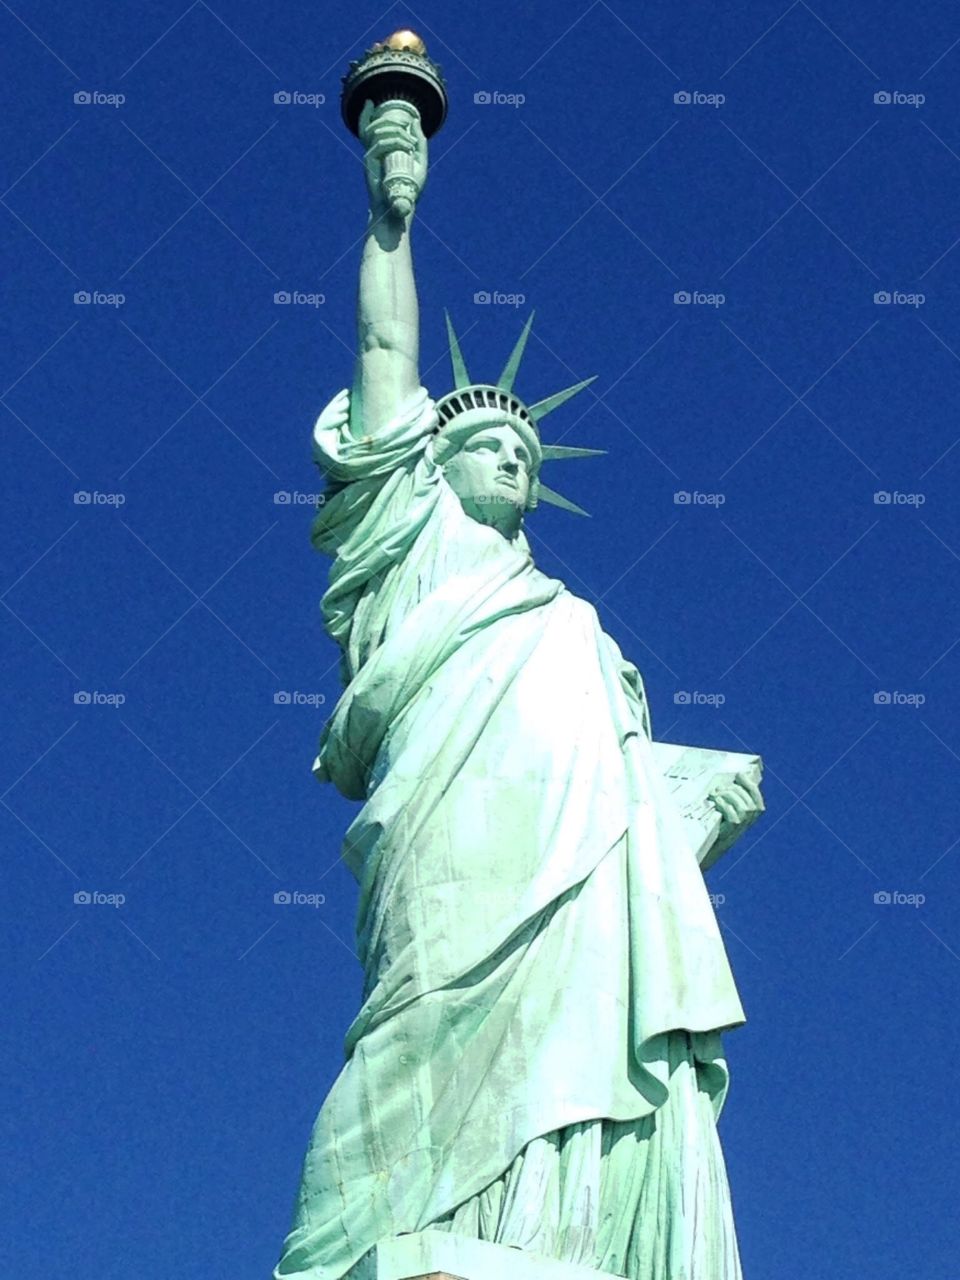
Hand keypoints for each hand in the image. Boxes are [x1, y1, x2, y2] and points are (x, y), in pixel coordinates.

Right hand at [359, 98, 427, 217]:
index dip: (365, 114)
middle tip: (406, 124)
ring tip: (410, 141)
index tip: (370, 102)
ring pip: (376, 132)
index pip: (368, 128)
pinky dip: (394, 141)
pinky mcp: (370, 164)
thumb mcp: (419, 161)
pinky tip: (406, 146)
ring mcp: (370, 158)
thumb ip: (419, 142)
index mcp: (381, 151)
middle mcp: (373, 152)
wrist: (400, 207)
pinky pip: (379, 144)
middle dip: (389, 119)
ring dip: (395, 131)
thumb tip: (415, 121)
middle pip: (372, 126)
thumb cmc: (409, 188)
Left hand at [707, 771, 763, 826]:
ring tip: (715, 794)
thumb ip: (736, 794)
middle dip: (730, 788)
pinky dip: (723, 804)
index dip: (747, 781)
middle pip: (744, 795)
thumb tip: (735, 777)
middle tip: (718, 788)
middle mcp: (752, 815)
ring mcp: (744, 822)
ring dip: (726, 795)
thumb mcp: (732, 806)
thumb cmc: (723, 820)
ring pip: (740, 804)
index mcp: (755, 808)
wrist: (713, 839)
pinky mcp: (734, 826)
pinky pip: (731, 812)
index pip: (754, 791)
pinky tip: (716, 802)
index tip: (738, 774)